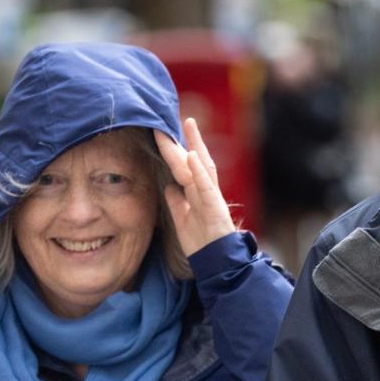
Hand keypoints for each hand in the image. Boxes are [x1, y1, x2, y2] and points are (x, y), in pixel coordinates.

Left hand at [154, 118, 235, 255]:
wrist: (216, 262)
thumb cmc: (201, 242)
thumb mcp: (183, 220)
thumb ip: (177, 203)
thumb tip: (168, 187)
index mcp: (198, 193)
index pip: (186, 166)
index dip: (175, 149)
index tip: (163, 132)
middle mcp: (206, 190)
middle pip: (194, 159)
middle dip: (185, 139)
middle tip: (175, 119)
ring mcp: (211, 196)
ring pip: (202, 166)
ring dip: (195, 144)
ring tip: (188, 125)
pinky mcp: (215, 206)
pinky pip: (206, 185)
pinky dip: (199, 170)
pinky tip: (191, 155)